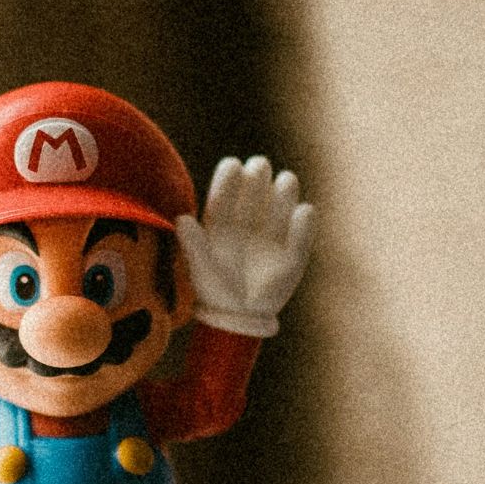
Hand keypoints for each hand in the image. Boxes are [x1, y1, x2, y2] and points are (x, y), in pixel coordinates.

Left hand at [175, 155, 313, 337]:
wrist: (240, 318)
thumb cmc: (215, 291)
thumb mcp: (201, 269)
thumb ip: (193, 245)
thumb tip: (181, 219)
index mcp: (222, 221)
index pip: (226, 192)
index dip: (230, 177)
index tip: (233, 165)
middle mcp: (248, 220)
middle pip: (255, 188)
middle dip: (259, 176)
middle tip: (259, 167)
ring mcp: (271, 233)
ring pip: (281, 201)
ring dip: (284, 190)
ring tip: (285, 181)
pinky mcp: (292, 251)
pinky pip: (302, 229)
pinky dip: (303, 221)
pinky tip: (301, 211)